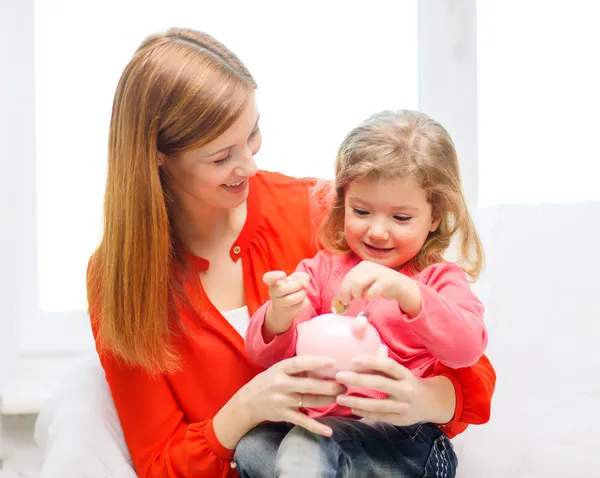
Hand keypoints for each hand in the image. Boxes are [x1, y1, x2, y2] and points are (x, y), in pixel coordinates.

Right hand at [239, 355, 345, 436]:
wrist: (248, 401)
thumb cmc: (270, 380)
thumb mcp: (280, 369)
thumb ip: (299, 367)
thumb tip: (326, 364)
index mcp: (281, 368)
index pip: (299, 363)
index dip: (315, 362)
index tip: (333, 362)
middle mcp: (281, 384)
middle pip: (309, 385)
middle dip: (329, 385)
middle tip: (345, 384)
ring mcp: (282, 401)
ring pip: (310, 401)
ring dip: (328, 400)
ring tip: (342, 397)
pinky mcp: (284, 415)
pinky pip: (303, 421)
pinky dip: (316, 427)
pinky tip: (329, 431)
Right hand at [263, 270, 309, 334]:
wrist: (285, 307)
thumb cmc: (291, 288)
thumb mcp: (295, 278)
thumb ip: (301, 277)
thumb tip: (305, 284)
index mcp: (273, 282)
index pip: (268, 278)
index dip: (275, 276)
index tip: (283, 275)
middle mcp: (273, 293)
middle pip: (282, 289)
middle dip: (297, 284)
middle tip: (302, 284)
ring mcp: (279, 304)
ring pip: (292, 299)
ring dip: (302, 294)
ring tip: (302, 292)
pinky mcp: (288, 312)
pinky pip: (300, 306)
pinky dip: (305, 301)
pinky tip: (301, 301)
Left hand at [334, 355, 454, 425]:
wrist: (432, 403)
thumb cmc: (409, 383)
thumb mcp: (402, 372)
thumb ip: (384, 365)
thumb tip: (365, 346)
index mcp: (406, 374)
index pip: (389, 365)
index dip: (372, 361)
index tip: (354, 360)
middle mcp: (406, 390)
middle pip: (381, 383)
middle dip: (358, 379)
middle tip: (339, 376)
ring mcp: (403, 406)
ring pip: (378, 404)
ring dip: (357, 401)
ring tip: (339, 398)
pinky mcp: (400, 419)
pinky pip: (380, 417)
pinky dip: (365, 413)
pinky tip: (352, 409)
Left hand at [337, 261, 406, 304]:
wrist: (400, 285)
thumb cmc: (379, 285)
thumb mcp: (365, 283)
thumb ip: (353, 287)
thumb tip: (340, 299)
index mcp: (362, 266)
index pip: (348, 277)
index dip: (343, 290)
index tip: (343, 300)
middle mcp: (369, 267)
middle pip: (351, 281)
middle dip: (348, 293)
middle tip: (349, 302)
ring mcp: (378, 273)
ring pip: (358, 284)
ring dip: (357, 294)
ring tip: (362, 297)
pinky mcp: (386, 281)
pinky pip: (372, 291)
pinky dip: (369, 296)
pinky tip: (371, 297)